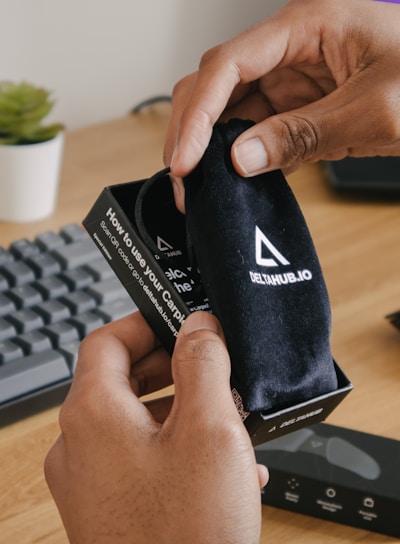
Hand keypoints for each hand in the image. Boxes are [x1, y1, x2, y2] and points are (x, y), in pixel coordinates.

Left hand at [45, 311, 267, 543]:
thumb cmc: (187, 534)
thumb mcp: (209, 429)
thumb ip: (202, 363)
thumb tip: (198, 326)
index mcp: (92, 415)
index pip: (107, 340)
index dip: (145, 323)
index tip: (178, 322)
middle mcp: (78, 446)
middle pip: (120, 379)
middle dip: (171, 368)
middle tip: (210, 368)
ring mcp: (88, 480)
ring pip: (134, 419)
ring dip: (179, 409)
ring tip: (224, 419)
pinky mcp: (106, 506)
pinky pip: (138, 457)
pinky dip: (174, 446)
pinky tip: (219, 465)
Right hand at [164, 0, 399, 211]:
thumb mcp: (373, 111)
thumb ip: (303, 134)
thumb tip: (240, 157)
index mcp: (306, 26)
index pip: (228, 65)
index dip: (197, 114)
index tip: (185, 159)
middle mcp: (289, 49)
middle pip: (216, 84)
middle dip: (191, 130)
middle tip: (183, 178)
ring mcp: (292, 78)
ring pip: (230, 109)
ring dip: (211, 148)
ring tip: (202, 186)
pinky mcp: (298, 106)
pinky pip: (255, 128)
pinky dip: (241, 156)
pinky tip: (235, 180)